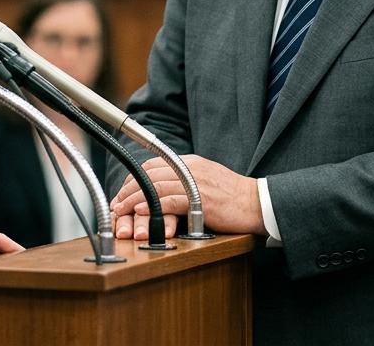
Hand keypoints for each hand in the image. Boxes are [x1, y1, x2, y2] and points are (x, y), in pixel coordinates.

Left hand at [109, 155, 263, 239]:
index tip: (121, 193)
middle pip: (149, 174)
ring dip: (133, 199)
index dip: (133, 179)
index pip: (152, 165)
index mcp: (189, 162)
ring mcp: (196, 183)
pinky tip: (140, 211)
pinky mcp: (202, 200)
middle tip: (115, 204)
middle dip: (127, 189)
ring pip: (155, 187)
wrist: (258, 203)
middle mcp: (190, 168)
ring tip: (120, 210)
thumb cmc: (233, 196)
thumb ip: (184, 180)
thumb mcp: (205, 179)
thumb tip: (163, 189)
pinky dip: (153, 205)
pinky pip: (171, 200)